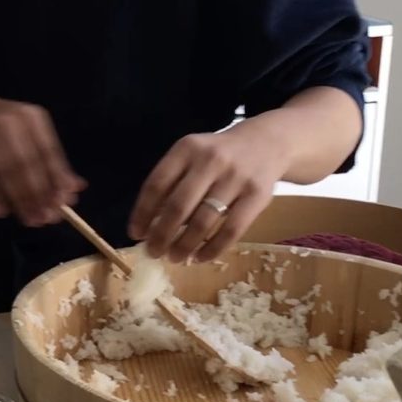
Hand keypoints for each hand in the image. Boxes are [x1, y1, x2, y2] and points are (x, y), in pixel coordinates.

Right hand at [0, 98, 85, 225]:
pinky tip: (1, 212)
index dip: (57, 179)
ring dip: (19, 201)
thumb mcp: (34, 136)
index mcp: (31, 117)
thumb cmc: (10, 130)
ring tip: (30, 220)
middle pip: (26, 164)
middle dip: (38, 195)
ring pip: (4, 173)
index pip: (48, 151)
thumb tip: (76, 189)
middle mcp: (7, 122)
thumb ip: (54, 162)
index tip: (64, 203)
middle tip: (46, 218)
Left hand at [126, 121, 288, 262]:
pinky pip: (231, 230)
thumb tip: (148, 223)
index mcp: (186, 149)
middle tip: (153, 252)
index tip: (135, 233)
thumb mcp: (192, 156)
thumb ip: (171, 182)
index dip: (142, 212)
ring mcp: (235, 178)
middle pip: (178, 206)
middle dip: (161, 235)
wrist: (266, 143)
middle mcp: (210, 161)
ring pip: (203, 221)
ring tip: (174, 258)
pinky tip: (200, 257)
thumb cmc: (218, 155)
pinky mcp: (257, 195)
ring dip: (185, 245)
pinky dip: (213, 249)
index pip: (156, 185)